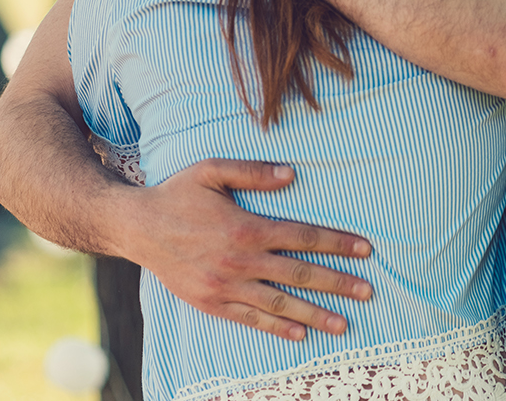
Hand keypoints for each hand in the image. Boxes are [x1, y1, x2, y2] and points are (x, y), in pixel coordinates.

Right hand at [118, 158, 373, 340]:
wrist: (137, 228)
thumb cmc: (177, 194)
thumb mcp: (211, 170)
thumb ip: (253, 171)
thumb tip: (292, 174)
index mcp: (246, 227)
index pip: (303, 236)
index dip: (337, 243)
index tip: (366, 250)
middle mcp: (241, 261)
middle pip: (300, 274)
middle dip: (338, 283)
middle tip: (368, 291)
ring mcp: (227, 286)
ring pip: (280, 304)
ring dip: (315, 314)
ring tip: (344, 324)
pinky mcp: (212, 303)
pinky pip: (251, 320)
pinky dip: (277, 329)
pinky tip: (300, 334)